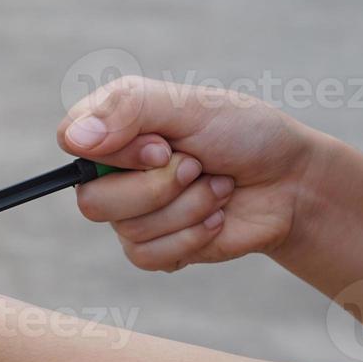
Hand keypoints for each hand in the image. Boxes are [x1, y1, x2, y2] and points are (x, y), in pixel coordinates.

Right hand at [58, 75, 317, 271]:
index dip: (116, 153)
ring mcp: (129, 214)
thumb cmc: (245, 135)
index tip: (162, 146)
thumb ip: (130, 109)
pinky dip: (191, 236)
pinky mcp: (150, 248)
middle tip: (197, 166)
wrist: (291, 184)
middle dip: (158, 187)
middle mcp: (113, 173)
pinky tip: (214, 219)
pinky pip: (146, 256)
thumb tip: (73, 139)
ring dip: (187, 208)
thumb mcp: (191, 105)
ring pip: (127, 229)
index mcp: (115, 129)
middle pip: (92, 201)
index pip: (71, 142)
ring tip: (217, 188)